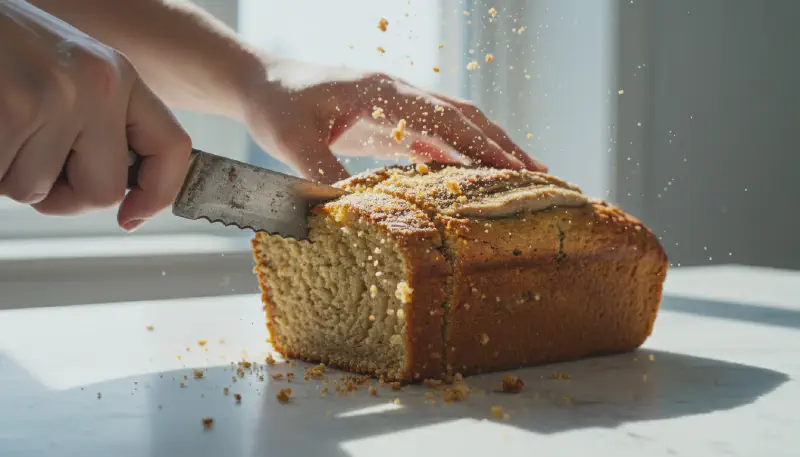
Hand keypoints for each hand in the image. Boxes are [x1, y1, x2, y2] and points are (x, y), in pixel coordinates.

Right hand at [0, 1, 190, 230]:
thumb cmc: (8, 49)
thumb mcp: (71, 75)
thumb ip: (100, 123)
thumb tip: (118, 190)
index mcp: (120, 77)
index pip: (172, 147)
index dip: (158, 193)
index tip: (132, 215)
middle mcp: (99, 86)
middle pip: (103, 192)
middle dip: (63, 196)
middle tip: (32, 165)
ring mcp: (58, 98)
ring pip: (38, 191)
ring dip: (10, 175)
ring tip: (2, 128)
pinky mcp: (15, 110)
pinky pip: (1, 180)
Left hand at [242, 58, 546, 183]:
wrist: (262, 83)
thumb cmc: (276, 106)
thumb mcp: (292, 141)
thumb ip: (323, 172)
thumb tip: (352, 212)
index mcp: (382, 92)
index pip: (445, 119)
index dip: (481, 145)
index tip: (513, 169)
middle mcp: (399, 94)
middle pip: (465, 116)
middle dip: (503, 144)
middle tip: (540, 173)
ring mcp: (398, 106)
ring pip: (457, 124)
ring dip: (490, 146)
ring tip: (524, 173)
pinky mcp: (391, 120)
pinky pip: (436, 137)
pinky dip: (462, 154)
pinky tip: (478, 176)